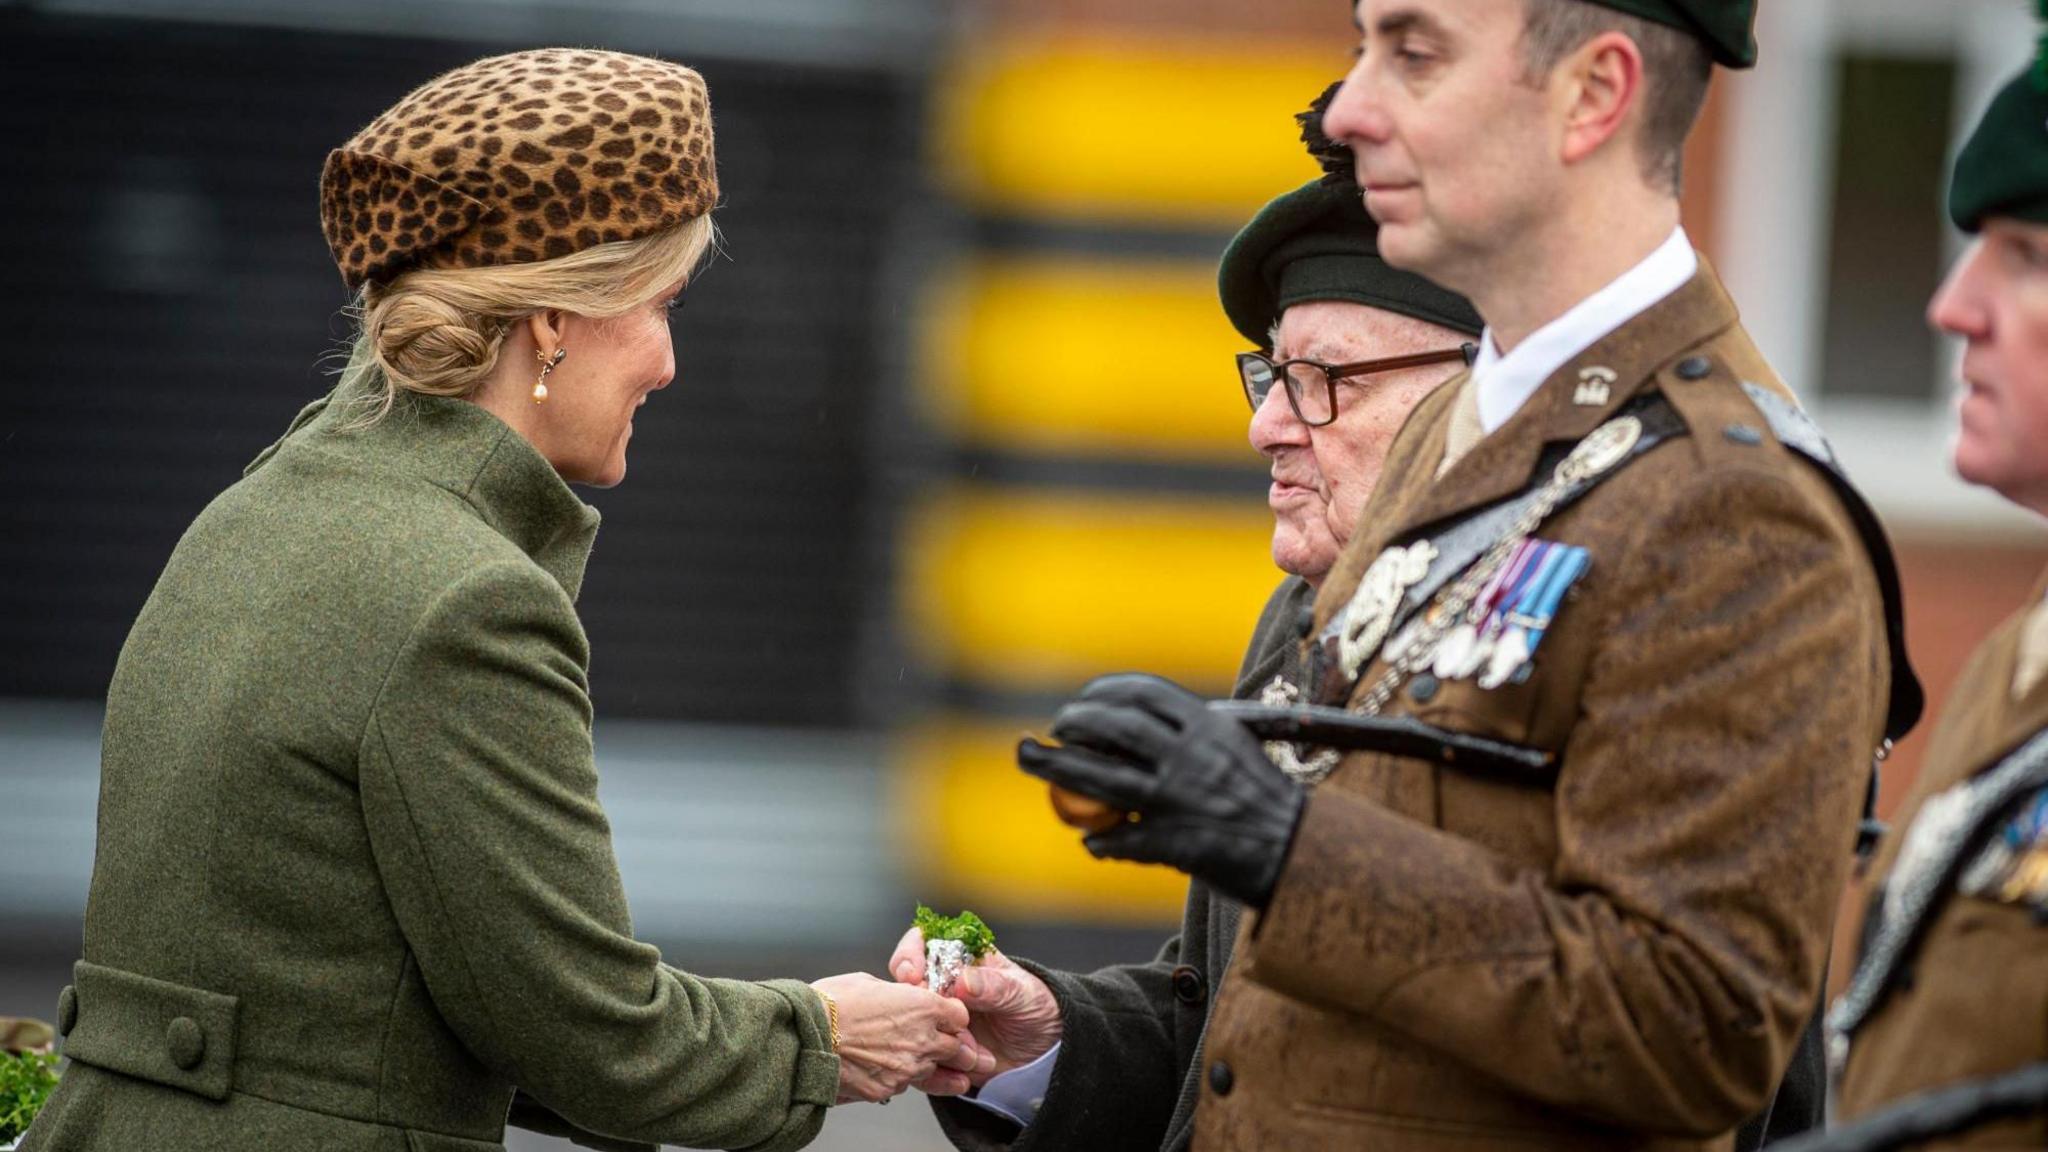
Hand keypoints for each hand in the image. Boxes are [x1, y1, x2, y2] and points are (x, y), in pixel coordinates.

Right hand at [810, 972, 990, 1104]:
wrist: (803, 1038)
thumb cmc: (830, 1004)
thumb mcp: (868, 982)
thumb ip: (896, 993)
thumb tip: (899, 997)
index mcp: (922, 1006)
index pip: (960, 1016)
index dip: (951, 1016)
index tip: (943, 1016)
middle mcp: (922, 1039)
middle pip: (955, 1048)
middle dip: (946, 1044)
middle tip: (928, 1039)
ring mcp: (907, 1068)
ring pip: (930, 1069)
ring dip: (920, 1061)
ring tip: (895, 1051)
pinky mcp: (888, 1089)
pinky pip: (903, 1085)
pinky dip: (896, 1077)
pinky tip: (877, 1065)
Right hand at [890, 926, 1062, 1094]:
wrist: (1046, 1049)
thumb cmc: (1036, 1007)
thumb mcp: (1022, 993)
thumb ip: (994, 986)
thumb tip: (964, 981)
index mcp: (959, 960)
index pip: (921, 945)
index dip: (909, 955)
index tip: (911, 973)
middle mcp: (940, 988)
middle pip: (904, 989)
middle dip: (917, 1008)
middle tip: (939, 1022)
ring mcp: (935, 1022)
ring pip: (909, 1031)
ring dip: (933, 1045)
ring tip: (970, 1053)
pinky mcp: (936, 1053)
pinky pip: (921, 1064)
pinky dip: (936, 1073)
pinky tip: (962, 1075)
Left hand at [1017, 672, 1306, 908]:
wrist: (1299, 852)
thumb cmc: (1264, 799)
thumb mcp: (1233, 748)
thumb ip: (1188, 736)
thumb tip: (1134, 727)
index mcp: (1209, 727)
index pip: (1144, 694)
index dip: (1103, 692)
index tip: (1084, 699)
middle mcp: (1190, 757)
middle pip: (1114, 728)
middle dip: (1073, 723)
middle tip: (1055, 729)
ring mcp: (1179, 801)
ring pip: (1102, 779)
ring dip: (1056, 768)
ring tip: (1031, 758)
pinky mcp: (1173, 843)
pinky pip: (1120, 839)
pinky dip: (1101, 841)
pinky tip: (1092, 842)